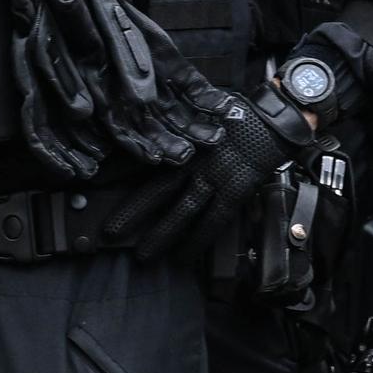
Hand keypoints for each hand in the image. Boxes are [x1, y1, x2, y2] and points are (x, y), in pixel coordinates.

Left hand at [114, 94, 300, 265]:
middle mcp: (194, 160)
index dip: (120, 175)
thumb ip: (180, 132)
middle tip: (109, 232)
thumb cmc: (236, 114)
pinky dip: (198, 241)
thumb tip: (154, 142)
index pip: (146, 160)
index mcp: (183, 140)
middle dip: (132, 212)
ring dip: (161, 234)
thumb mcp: (199, 115)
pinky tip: (184, 257)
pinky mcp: (234, 191)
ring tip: (144, 255)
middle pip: (156, 189)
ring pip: (182, 210)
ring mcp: (215, 177)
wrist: (274, 121)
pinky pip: (213, 222)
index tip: (98, 186)